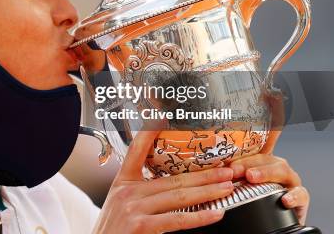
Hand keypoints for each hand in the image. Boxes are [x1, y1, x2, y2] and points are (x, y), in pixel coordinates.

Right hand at [92, 128, 234, 233]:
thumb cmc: (112, 231)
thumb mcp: (119, 204)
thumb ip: (140, 193)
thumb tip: (168, 187)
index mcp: (122, 182)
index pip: (136, 150)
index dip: (149, 131)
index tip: (164, 117)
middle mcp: (128, 191)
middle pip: (172, 178)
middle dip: (204, 174)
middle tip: (225, 169)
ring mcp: (134, 208)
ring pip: (179, 196)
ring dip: (208, 191)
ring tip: (227, 188)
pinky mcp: (140, 225)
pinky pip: (177, 219)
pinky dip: (199, 216)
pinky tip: (215, 213)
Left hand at [229, 154, 309, 224]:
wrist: (273, 221)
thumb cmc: (255, 201)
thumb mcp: (244, 188)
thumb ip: (234, 178)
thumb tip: (217, 172)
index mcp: (262, 164)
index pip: (251, 155)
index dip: (240, 159)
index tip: (228, 166)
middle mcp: (277, 170)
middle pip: (267, 160)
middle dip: (250, 164)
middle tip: (238, 171)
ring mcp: (290, 182)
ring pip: (283, 170)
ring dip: (266, 173)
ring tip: (252, 178)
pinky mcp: (301, 198)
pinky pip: (301, 194)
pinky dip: (294, 196)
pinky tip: (285, 200)